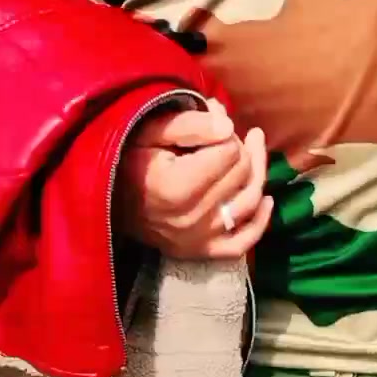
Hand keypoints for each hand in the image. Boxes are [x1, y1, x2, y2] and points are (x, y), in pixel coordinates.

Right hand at [113, 98, 272, 259]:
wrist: (109, 198)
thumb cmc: (131, 158)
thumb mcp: (152, 130)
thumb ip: (191, 124)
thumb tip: (229, 125)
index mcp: (177, 187)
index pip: (230, 152)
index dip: (225, 133)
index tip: (210, 125)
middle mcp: (191, 219)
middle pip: (243, 174)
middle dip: (241, 148)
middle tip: (226, 134)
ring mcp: (198, 239)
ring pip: (250, 202)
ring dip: (257, 173)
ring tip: (252, 148)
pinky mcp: (201, 252)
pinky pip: (243, 242)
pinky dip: (260, 222)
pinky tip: (267, 200)